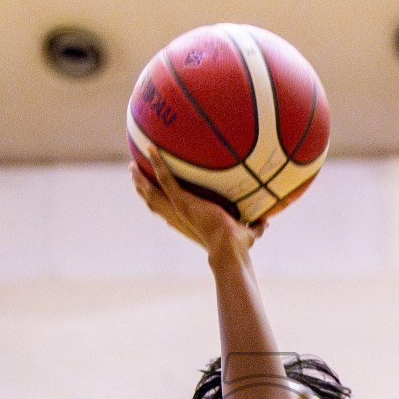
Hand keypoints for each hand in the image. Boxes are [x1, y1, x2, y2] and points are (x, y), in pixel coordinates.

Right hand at [130, 151, 265, 255]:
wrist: (229, 249)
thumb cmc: (237, 247)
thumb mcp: (246, 234)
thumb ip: (254, 227)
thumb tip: (266, 223)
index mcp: (187, 223)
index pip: (168, 212)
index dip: (158, 203)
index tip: (153, 194)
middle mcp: (177, 217)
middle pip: (153, 202)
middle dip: (143, 189)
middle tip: (135, 175)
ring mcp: (177, 208)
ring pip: (152, 192)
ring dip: (142, 179)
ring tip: (132, 166)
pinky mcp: (181, 201)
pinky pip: (165, 178)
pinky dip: (158, 163)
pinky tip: (152, 148)